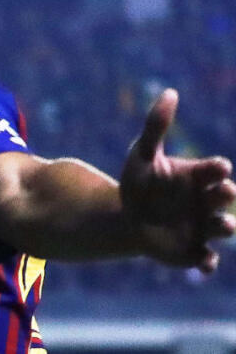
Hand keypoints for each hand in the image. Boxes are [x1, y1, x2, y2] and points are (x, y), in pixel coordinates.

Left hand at [119, 89, 235, 272]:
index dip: (217, 169)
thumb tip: (170, 91)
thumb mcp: (143, 154)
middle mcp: (207, 202)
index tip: (218, 168)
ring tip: (224, 225)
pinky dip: (207, 263)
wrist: (129, 217)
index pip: (215, 170)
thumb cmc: (141, 182)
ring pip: (222, 227)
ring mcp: (203, 227)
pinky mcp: (192, 251)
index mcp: (199, 177)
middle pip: (224, 197)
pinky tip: (204, 264)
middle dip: (226, 194)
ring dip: (225, 226)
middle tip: (224, 191)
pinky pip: (205, 259)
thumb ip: (156, 126)